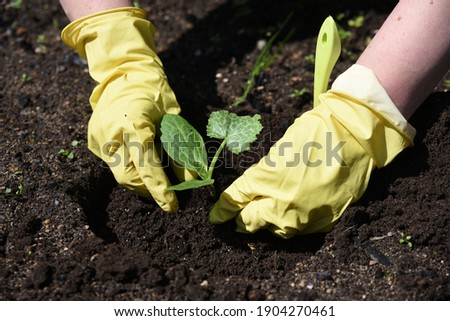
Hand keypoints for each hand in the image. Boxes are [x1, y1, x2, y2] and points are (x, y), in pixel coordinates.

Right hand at [62, 8, 192, 211]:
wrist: (123, 72)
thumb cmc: (154, 91)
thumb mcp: (173, 119)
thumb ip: (179, 150)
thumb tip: (189, 179)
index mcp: (133, 125)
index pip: (147, 167)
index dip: (160, 190)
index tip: (172, 206)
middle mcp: (112, 135)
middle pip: (128, 178)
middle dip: (148, 191)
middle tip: (166, 195)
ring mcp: (99, 138)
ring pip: (119, 174)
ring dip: (138, 181)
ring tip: (155, 180)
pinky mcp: (93, 140)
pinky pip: (113, 163)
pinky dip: (129, 167)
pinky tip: (139, 160)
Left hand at [210, 65, 415, 237]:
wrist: (354, 136)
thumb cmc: (315, 132)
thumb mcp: (280, 148)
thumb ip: (263, 173)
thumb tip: (251, 188)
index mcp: (264, 178)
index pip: (235, 200)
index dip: (222, 209)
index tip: (216, 216)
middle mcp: (280, 202)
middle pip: (249, 221)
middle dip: (241, 219)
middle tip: (238, 217)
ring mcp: (302, 215)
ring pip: (274, 230)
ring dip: (266, 223)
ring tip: (265, 216)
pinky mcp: (322, 221)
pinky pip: (298, 230)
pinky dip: (290, 224)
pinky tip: (291, 214)